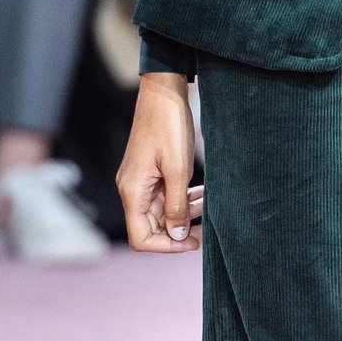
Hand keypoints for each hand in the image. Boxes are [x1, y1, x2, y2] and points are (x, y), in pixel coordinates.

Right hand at [116, 72, 201, 252]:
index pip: (141, 238)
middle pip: (152, 227)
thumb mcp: (178, 171)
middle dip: (180, 229)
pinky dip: (184, 198)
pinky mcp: (150, 173)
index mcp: (133, 192)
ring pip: (162, 211)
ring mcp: (141, 182)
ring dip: (186, 212)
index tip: (192, 242)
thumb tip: (176, 236)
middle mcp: (132, 190)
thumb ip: (177, 206)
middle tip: (206, 225)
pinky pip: (166, 196)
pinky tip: (203, 193)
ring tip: (208, 203)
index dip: (166, 246)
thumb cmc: (169, 127)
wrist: (163, 94)